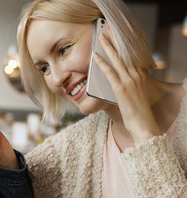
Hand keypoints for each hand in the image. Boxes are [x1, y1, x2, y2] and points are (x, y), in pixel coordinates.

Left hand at [93, 25, 159, 142]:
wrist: (143, 124)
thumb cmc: (138, 112)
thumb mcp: (135, 94)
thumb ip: (128, 85)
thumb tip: (116, 80)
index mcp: (141, 76)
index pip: (132, 56)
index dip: (124, 45)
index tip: (117, 36)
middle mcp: (137, 75)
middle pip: (125, 54)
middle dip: (115, 41)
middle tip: (107, 31)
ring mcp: (129, 81)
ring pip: (117, 60)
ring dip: (108, 47)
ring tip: (100, 38)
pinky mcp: (121, 88)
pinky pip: (109, 72)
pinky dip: (102, 63)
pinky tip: (95, 57)